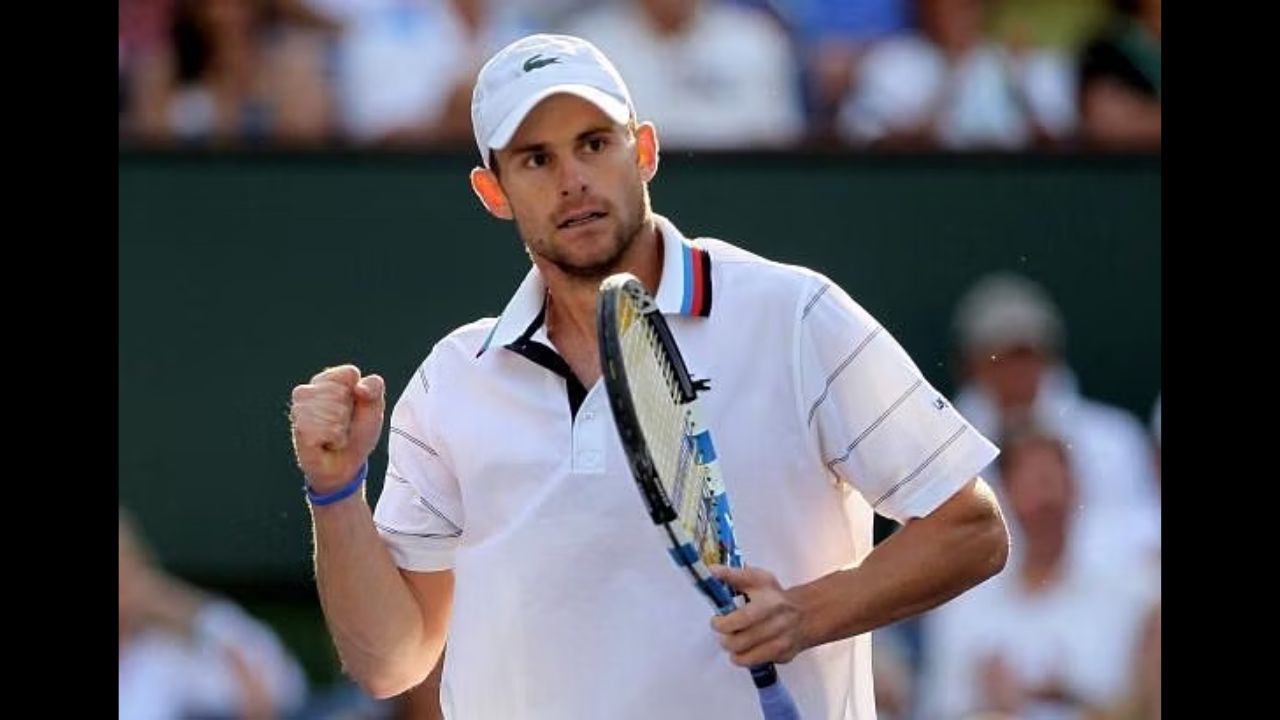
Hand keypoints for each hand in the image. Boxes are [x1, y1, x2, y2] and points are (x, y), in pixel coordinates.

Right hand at [290, 364, 384, 491]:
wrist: (347, 464)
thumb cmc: (358, 431)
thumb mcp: (374, 406)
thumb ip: (375, 386)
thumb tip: (359, 388)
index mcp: (326, 379)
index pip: (349, 373)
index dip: (360, 393)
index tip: (355, 406)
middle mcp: (307, 391)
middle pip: (341, 393)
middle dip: (350, 413)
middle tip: (343, 424)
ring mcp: (299, 410)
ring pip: (333, 411)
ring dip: (342, 428)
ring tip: (335, 434)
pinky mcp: (298, 430)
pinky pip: (326, 430)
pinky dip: (335, 440)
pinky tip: (328, 443)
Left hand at [708, 565, 806, 666]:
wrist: (806, 614)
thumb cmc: (775, 596)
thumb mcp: (757, 579)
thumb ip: (733, 575)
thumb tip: (711, 571)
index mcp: (768, 605)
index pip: (742, 619)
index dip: (723, 623)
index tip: (716, 621)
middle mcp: (777, 626)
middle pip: (740, 643)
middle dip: (725, 639)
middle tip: (724, 633)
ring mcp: (782, 644)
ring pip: (746, 658)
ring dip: (733, 652)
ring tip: (733, 642)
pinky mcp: (784, 657)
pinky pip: (756, 664)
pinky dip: (746, 658)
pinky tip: (747, 648)